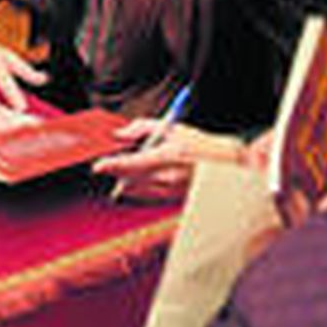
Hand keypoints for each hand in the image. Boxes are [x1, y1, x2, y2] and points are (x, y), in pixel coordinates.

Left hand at [92, 122, 259, 202]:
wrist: (227, 166)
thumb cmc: (200, 145)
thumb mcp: (172, 127)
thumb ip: (142, 127)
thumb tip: (121, 133)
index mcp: (167, 156)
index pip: (131, 163)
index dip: (111, 165)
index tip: (98, 166)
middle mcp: (168, 177)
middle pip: (129, 180)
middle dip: (115, 173)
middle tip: (107, 166)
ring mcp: (170, 191)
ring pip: (136, 190)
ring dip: (125, 182)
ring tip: (123, 172)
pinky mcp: (172, 200)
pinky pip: (146, 197)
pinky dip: (137, 189)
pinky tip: (136, 181)